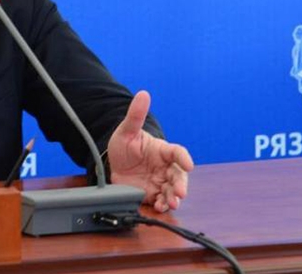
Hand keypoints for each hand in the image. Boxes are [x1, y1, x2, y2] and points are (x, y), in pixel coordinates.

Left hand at [107, 90, 193, 212]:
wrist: (113, 162)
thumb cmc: (125, 144)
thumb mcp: (127, 129)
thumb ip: (136, 114)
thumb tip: (143, 94)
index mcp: (162, 150)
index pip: (177, 152)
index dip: (184, 158)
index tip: (189, 165)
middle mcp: (165, 167)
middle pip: (179, 175)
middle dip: (181, 184)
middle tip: (180, 192)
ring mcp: (159, 181)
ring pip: (172, 190)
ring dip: (174, 197)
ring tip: (171, 203)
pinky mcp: (151, 194)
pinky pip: (160, 200)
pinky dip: (162, 205)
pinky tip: (160, 207)